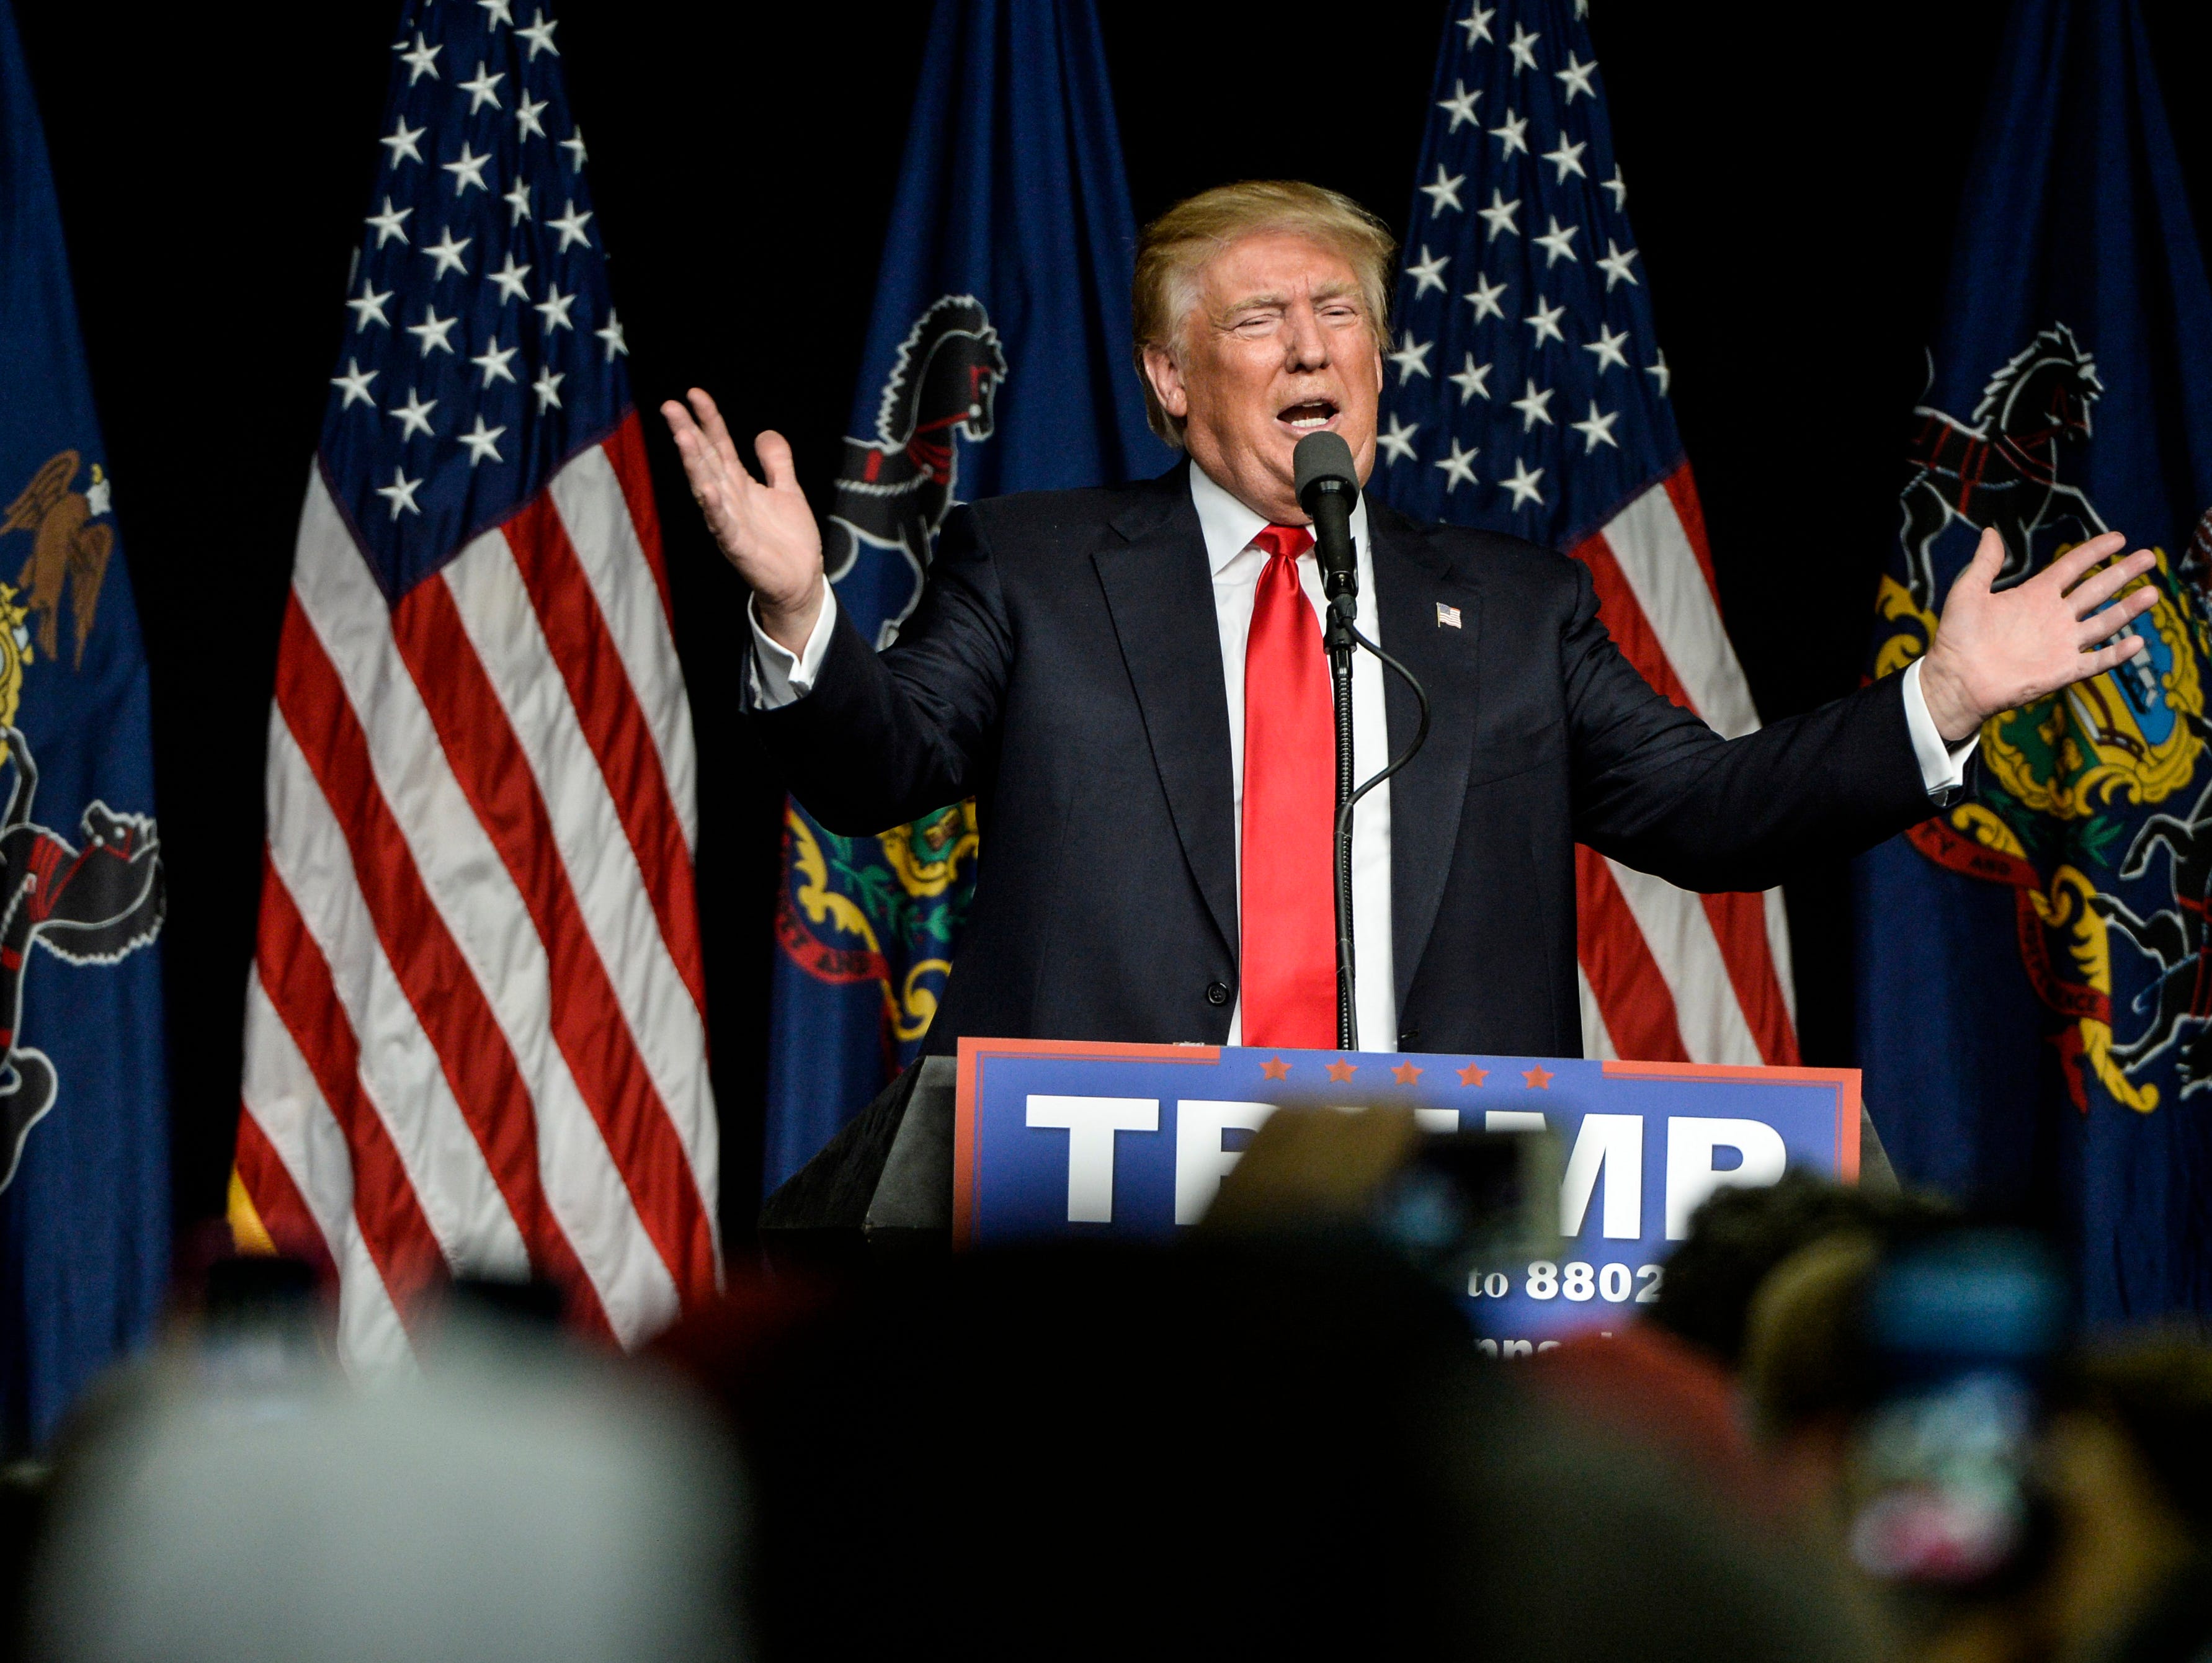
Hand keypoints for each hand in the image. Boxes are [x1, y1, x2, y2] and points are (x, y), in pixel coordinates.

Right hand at [660, 388, 824, 653]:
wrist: (800, 581)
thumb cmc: (789, 540)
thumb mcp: (787, 491)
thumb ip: (776, 462)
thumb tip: (764, 432)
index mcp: (739, 484)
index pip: (718, 444)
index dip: (708, 418)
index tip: (694, 393)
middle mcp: (728, 499)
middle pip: (704, 459)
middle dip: (688, 433)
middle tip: (670, 406)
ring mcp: (729, 522)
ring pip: (706, 486)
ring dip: (694, 463)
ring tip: (683, 436)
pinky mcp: (736, 545)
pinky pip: (722, 524)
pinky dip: (714, 507)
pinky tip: (707, 489)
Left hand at [1918, 528, 2159, 743]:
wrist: (1955, 679)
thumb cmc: (1957, 637)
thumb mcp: (1967, 593)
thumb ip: (1984, 564)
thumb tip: (1989, 531)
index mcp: (2035, 595)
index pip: (2072, 567)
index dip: (2094, 551)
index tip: (2118, 537)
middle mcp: (2054, 616)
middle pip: (2096, 589)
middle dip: (2123, 573)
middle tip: (2149, 557)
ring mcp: (2061, 643)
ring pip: (2104, 622)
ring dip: (2128, 608)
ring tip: (2152, 592)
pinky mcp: (2063, 670)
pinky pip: (2096, 661)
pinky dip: (2116, 654)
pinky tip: (2137, 642)